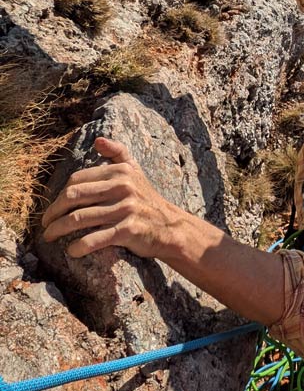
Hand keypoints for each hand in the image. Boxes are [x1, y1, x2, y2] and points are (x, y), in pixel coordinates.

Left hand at [42, 137, 180, 259]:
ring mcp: (125, 209)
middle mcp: (122, 187)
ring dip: (59, 229)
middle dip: (54, 211)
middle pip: (74, 196)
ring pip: (80, 218)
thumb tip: (98, 140)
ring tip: (49, 236)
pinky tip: (71, 250)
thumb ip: (117, 152)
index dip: (60, 194)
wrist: (170, 226)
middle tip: (45, 223)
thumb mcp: (135, 170)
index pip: (78, 179)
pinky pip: (95, 239)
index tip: (53, 208)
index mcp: (120, 171)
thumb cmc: (146, 198)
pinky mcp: (128, 230)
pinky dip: (79, 246)